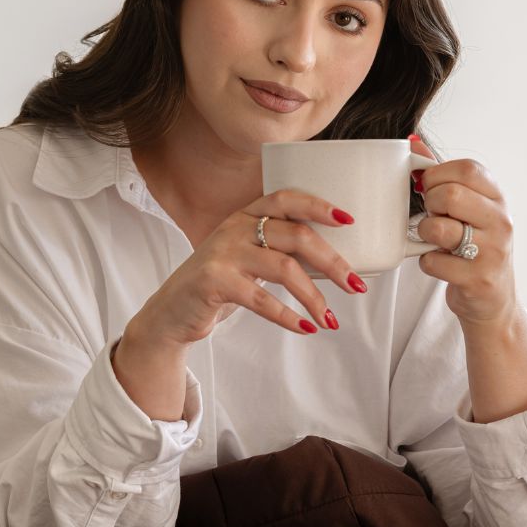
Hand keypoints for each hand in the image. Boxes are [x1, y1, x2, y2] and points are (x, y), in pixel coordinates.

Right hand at [134, 189, 369, 346]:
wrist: (171, 312)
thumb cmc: (217, 284)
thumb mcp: (245, 257)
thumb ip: (276, 249)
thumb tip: (332, 261)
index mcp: (244, 216)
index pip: (285, 198)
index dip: (318, 206)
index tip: (349, 221)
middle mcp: (234, 229)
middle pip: (296, 236)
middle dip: (333, 262)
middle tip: (356, 285)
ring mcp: (223, 255)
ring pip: (285, 269)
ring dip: (315, 297)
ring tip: (330, 319)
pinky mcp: (214, 282)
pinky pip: (262, 299)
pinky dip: (289, 317)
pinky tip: (305, 328)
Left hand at [410, 136, 519, 326]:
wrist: (492, 301)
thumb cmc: (472, 247)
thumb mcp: (465, 208)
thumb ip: (441, 175)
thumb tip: (412, 142)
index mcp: (497, 198)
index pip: (467, 168)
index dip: (437, 175)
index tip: (429, 188)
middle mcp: (501, 221)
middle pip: (450, 195)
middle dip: (429, 204)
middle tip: (431, 215)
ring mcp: (492, 251)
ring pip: (439, 228)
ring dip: (425, 233)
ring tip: (434, 240)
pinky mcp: (477, 279)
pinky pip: (432, 262)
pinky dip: (426, 263)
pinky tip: (438, 264)